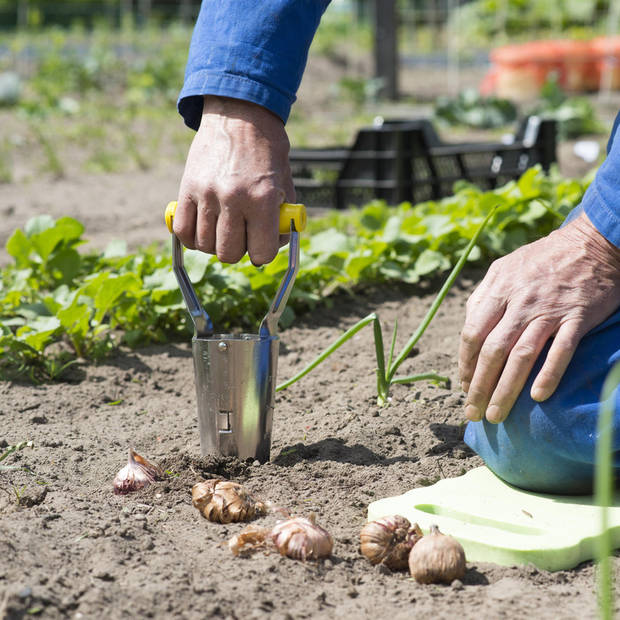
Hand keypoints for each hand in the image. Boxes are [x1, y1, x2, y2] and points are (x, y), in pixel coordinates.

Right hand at [174, 96, 294, 264]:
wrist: (240, 114)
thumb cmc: (267, 151)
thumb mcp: (285, 182)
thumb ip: (281, 217)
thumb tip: (273, 245)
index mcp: (262, 198)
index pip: (260, 252)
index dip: (263, 253)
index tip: (261, 245)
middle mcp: (232, 198)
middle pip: (228, 253)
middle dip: (238, 251)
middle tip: (242, 236)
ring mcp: (206, 193)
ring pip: (204, 245)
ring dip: (215, 244)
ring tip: (223, 229)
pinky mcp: (186, 188)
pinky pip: (182, 230)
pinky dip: (192, 237)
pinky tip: (203, 228)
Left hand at [459, 212, 619, 423]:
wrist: (592, 242)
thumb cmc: (543, 258)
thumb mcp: (504, 268)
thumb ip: (484, 296)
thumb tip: (468, 324)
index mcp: (498, 289)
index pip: (472, 334)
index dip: (465, 364)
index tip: (464, 386)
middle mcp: (519, 302)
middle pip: (492, 351)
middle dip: (479, 386)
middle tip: (473, 412)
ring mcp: (549, 310)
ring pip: (521, 356)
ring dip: (506, 389)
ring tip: (497, 415)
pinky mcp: (577, 317)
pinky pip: (561, 350)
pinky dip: (549, 374)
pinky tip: (538, 397)